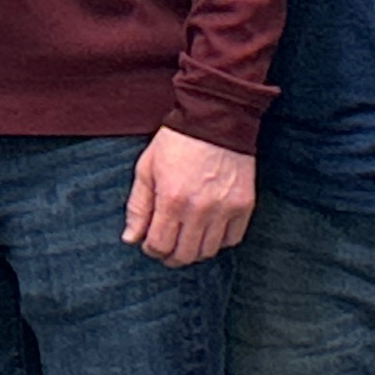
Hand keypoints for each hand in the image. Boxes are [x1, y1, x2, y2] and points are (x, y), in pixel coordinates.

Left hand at [124, 126, 257, 265]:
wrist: (215, 118)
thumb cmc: (176, 142)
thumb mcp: (147, 168)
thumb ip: (138, 206)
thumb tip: (130, 238)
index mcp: (171, 199)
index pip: (160, 245)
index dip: (151, 249)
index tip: (149, 243)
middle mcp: (200, 209)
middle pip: (184, 255)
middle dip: (170, 256)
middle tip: (166, 247)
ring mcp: (225, 209)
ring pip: (208, 251)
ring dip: (194, 251)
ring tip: (186, 239)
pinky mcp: (244, 205)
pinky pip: (232, 240)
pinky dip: (219, 241)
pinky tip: (208, 230)